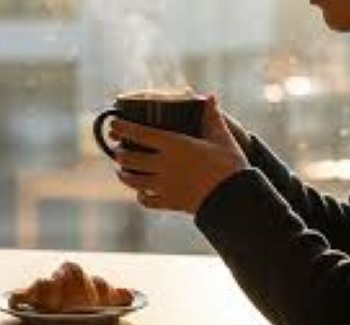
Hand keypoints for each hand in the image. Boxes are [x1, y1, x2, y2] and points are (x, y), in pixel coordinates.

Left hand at [110, 95, 249, 214]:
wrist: (236, 198)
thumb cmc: (230, 165)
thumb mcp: (222, 137)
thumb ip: (212, 116)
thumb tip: (209, 96)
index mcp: (175, 145)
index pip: (140, 134)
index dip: (123, 128)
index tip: (113, 124)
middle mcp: (165, 165)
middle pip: (131, 158)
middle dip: (120, 153)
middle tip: (118, 149)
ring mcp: (165, 186)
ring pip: (134, 181)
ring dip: (125, 175)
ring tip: (122, 171)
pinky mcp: (170, 202)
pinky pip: (147, 200)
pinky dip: (141, 196)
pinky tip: (141, 192)